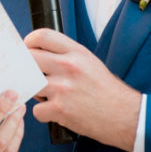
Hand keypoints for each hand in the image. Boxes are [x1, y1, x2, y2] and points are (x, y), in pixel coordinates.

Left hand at [25, 28, 141, 151]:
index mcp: (77, 52)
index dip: (30, 42)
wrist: (124, 115)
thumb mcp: (90, 62)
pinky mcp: (60, 109)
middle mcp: (68, 66)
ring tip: (47, 96)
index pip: (43, 36)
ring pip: (30, 84)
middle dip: (26, 67)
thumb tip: (40, 53)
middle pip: (30, 58)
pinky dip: (43, 114)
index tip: (27, 49)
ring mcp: (63, 88)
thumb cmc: (106, 90)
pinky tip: (55, 112)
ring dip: (35, 92)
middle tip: (31, 75)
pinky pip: (37, 110)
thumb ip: (66, 54)